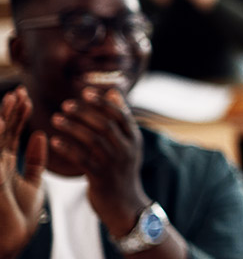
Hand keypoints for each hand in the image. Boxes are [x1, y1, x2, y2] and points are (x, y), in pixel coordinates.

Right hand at [0, 89, 45, 258]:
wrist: (12, 241)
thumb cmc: (20, 216)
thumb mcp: (33, 183)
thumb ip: (36, 160)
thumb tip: (40, 134)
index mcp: (4, 164)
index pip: (10, 133)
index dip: (18, 115)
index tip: (27, 96)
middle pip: (2, 131)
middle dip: (11, 110)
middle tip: (21, 90)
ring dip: (4, 118)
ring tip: (16, 98)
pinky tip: (3, 121)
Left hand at [48, 88, 150, 237]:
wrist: (125, 205)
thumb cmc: (122, 171)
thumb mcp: (128, 144)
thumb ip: (120, 119)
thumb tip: (112, 91)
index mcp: (134, 139)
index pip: (120, 115)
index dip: (103, 102)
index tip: (85, 92)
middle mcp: (126, 149)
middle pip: (105, 125)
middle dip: (84, 113)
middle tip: (65, 105)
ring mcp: (114, 164)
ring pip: (93, 140)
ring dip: (73, 128)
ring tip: (56, 119)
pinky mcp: (100, 178)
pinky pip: (82, 160)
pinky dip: (68, 149)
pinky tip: (55, 141)